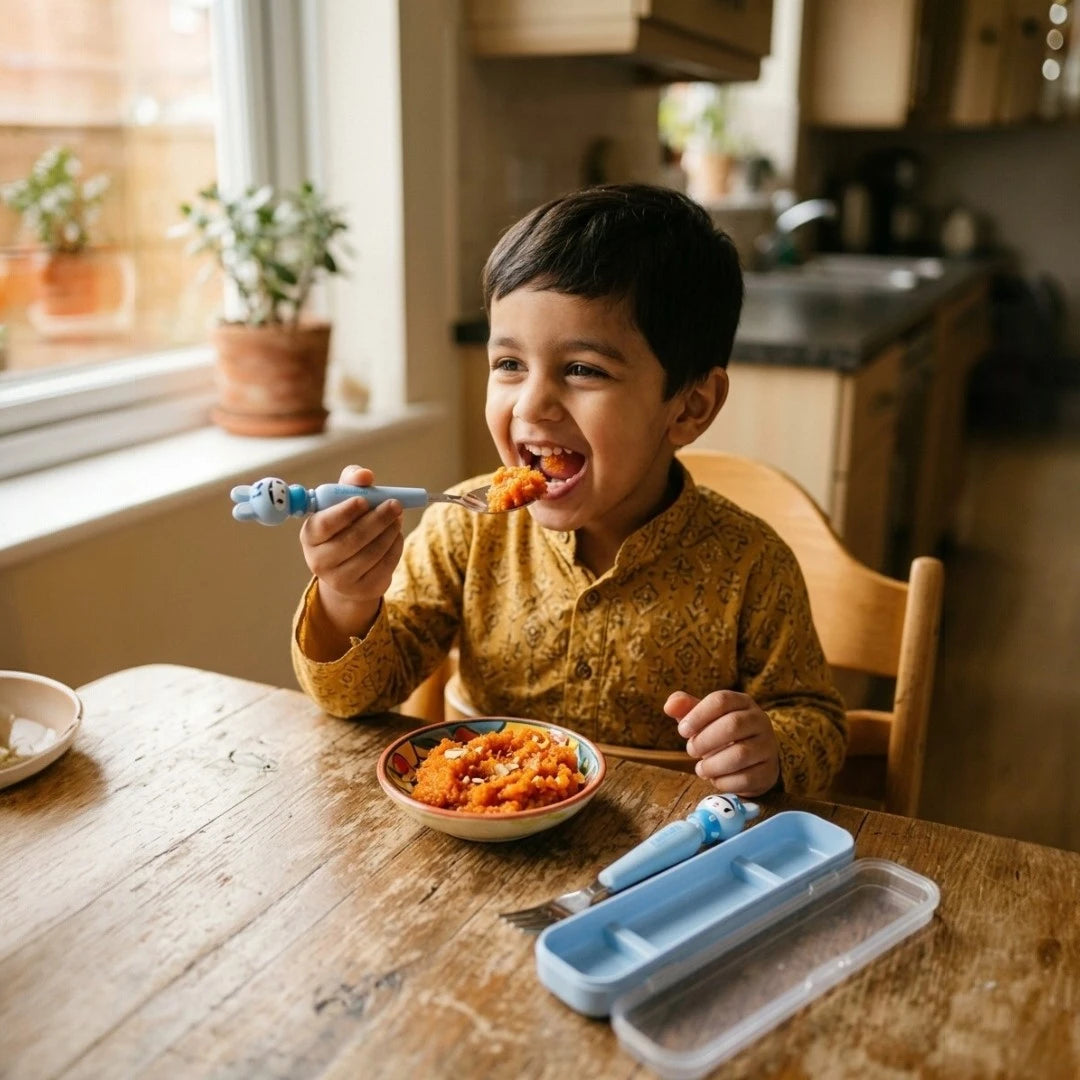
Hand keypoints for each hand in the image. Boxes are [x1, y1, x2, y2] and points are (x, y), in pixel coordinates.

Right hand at [299, 465, 403, 639]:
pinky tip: (396, 535)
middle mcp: (319, 560)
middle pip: (352, 540)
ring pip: (372, 553)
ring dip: (390, 532)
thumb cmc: (344, 526)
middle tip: (395, 505)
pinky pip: (385, 566)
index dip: (345, 511)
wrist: (348, 569)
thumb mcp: (342, 502)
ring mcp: (340, 580)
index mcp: (310, 535)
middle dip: (377, 519)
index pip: (325, 524)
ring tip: (397, 518)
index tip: (364, 500)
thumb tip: (365, 475)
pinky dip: (395, 547)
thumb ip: (351, 483)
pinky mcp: (362, 590)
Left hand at [664, 690, 779, 796]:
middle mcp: (760, 721)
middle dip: (704, 740)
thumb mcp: (705, 718)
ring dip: (712, 764)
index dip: (698, 715)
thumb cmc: (722, 734)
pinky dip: (724, 782)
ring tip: (701, 769)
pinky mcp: (769, 771)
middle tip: (691, 750)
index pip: (721, 700)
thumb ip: (686, 708)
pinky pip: (746, 778)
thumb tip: (669, 705)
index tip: (682, 730)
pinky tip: (715, 779)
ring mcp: (768, 746)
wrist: (753, 760)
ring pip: (740, 754)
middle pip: (733, 725)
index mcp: (742, 702)